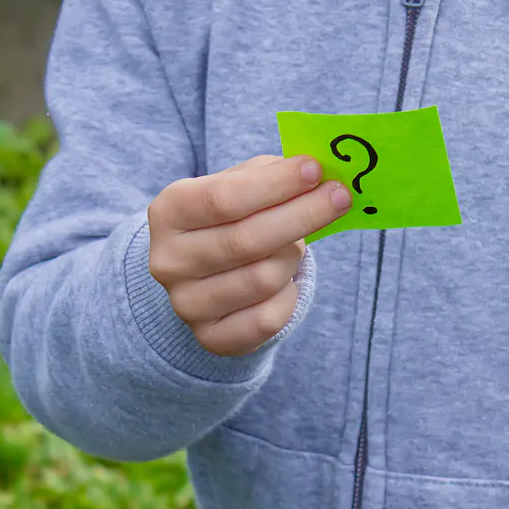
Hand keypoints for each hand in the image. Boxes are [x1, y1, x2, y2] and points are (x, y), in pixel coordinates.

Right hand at [147, 155, 350, 355]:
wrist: (206, 274)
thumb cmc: (230, 217)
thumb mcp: (240, 184)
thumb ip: (272, 174)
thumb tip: (316, 173)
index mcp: (169, 212)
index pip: (223, 198)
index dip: (275, 185)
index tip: (315, 170)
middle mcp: (169, 260)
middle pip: (246, 240)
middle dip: (302, 215)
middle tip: (339, 197)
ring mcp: (186, 304)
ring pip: (263, 279)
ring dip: (293, 256)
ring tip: (295, 243)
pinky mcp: (211, 338)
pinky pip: (269, 318)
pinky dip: (289, 294)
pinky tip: (285, 279)